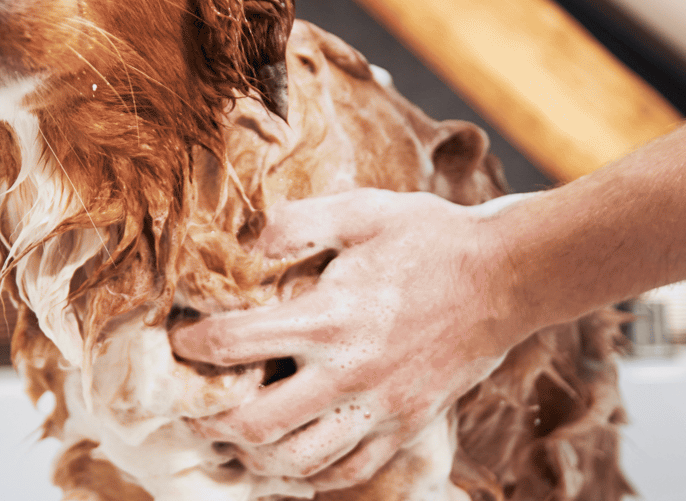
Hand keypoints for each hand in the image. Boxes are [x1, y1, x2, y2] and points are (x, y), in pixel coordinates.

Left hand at [169, 189, 532, 490]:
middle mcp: (351, 373)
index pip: (237, 343)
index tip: (179, 340)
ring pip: (301, 461)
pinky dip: (311, 474)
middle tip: (193, 408)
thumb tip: (245, 238)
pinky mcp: (406, 426)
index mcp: (331, 317)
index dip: (195, 345)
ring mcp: (381, 407)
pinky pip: (349, 470)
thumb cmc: (430, 238)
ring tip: (235, 439)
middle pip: (259, 425)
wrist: (506, 276)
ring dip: (256, 456)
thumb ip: (298, 222)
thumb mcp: (362, 211)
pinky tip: (291, 459)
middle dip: (213, 421)